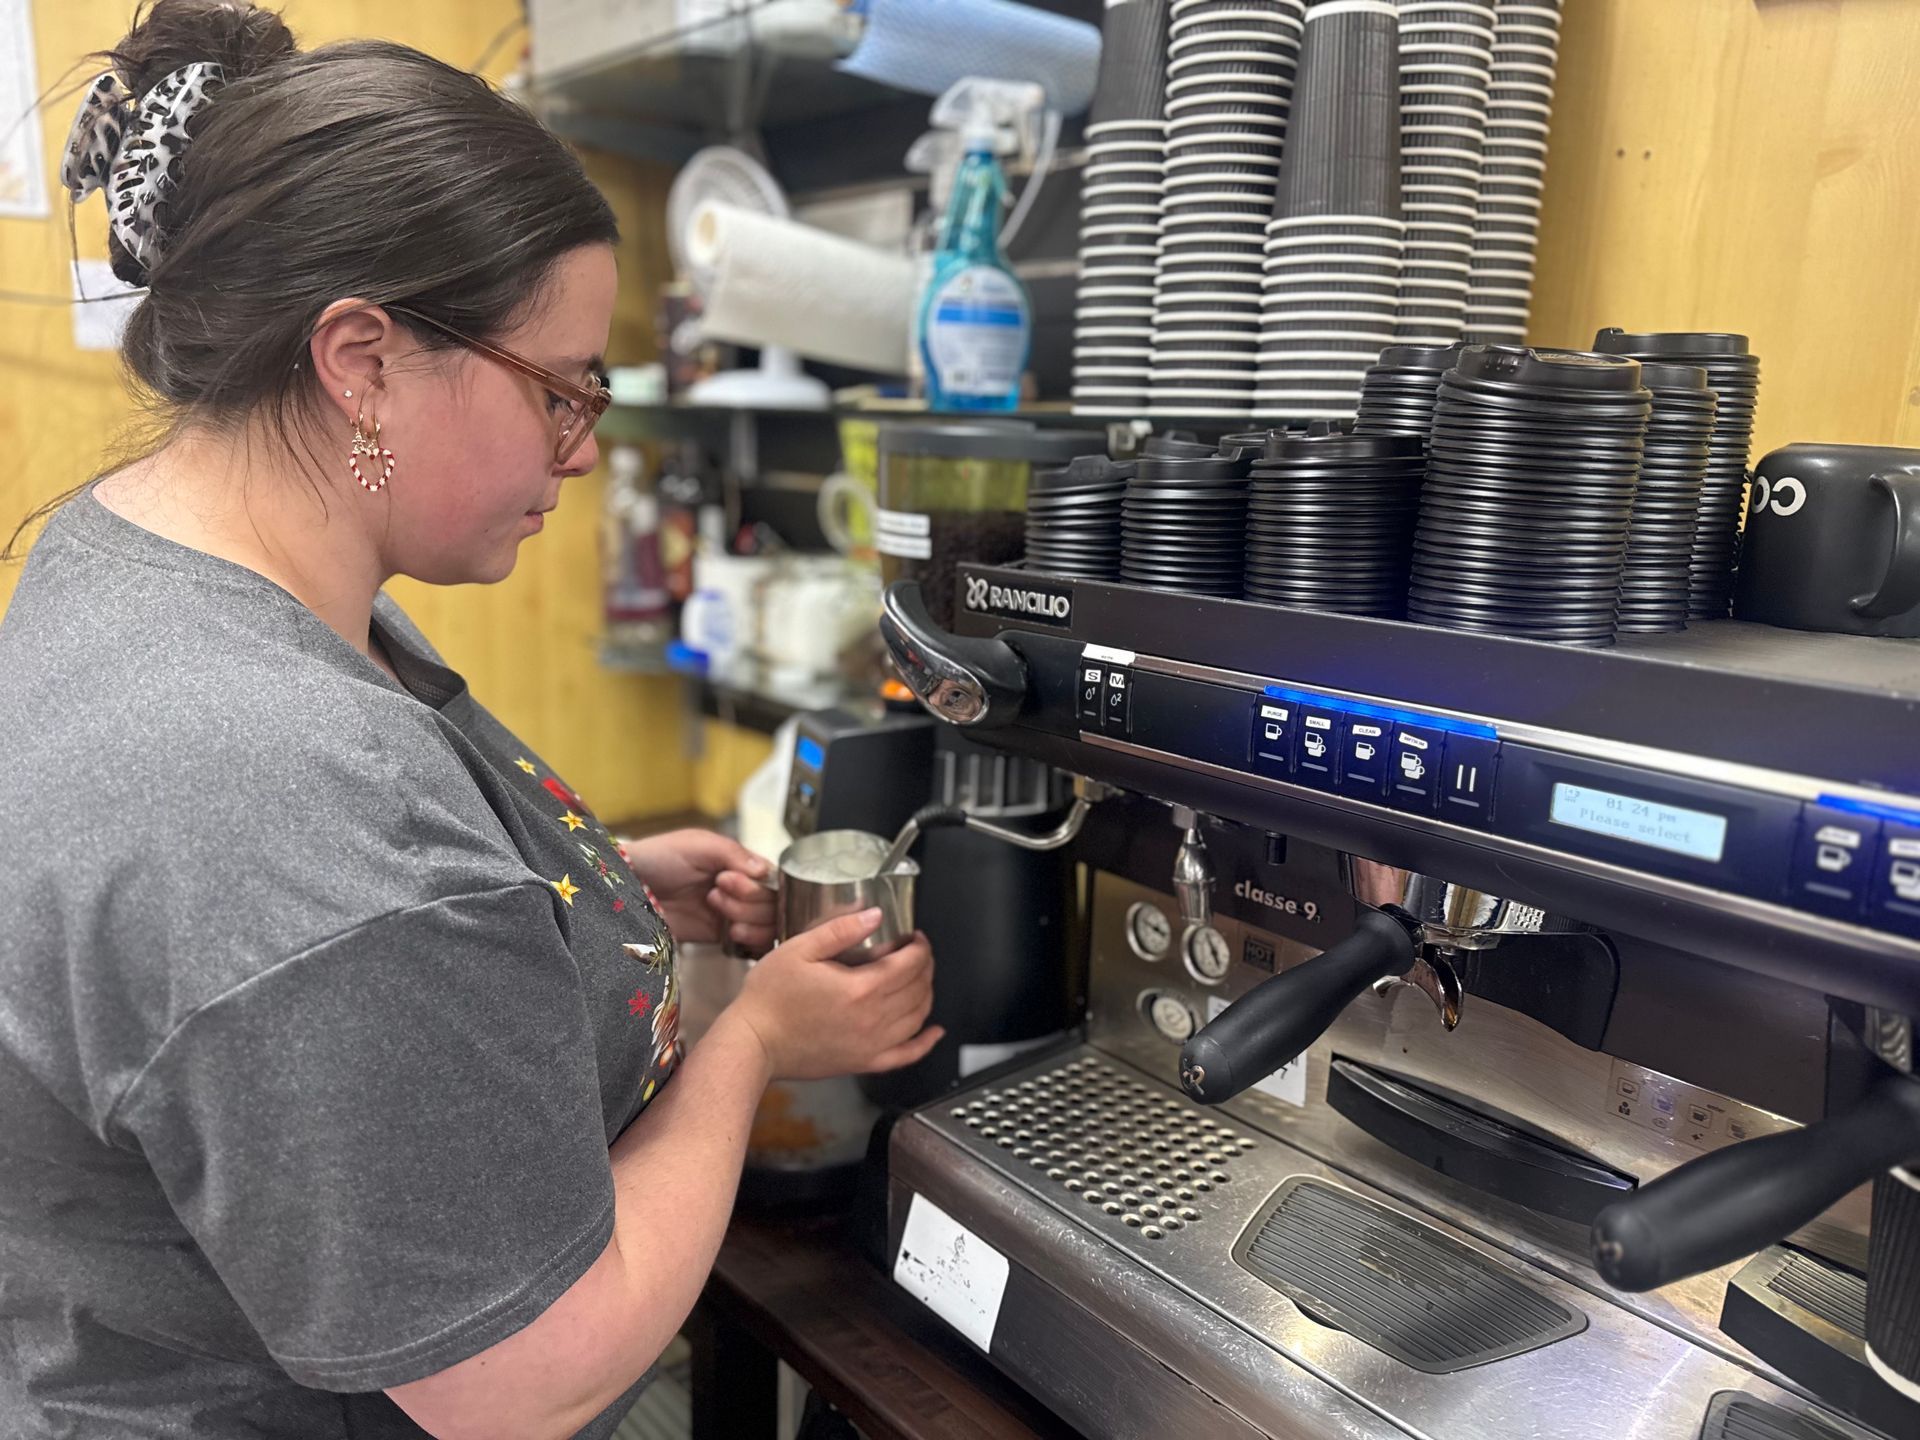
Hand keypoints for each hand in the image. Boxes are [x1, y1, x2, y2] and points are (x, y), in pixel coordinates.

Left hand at [617, 829, 774, 950]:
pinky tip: (733, 935)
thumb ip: (734, 854)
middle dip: (749, 902)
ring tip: (720, 914)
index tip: (727, 881)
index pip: (772, 880)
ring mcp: (731, 915)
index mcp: (738, 865)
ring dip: (750, 921)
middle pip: (773, 905)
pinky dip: (752, 942)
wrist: (629, 888)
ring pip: (767, 926)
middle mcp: (740, 890)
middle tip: (715, 896)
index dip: (757, 886)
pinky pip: (752, 946)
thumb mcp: (698, 844)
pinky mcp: (720, 938)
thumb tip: (765, 871)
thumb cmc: (659, 857)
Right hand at [726, 910, 942, 1080]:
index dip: (920, 947)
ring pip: (918, 1017)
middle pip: (918, 989)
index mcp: (860, 989)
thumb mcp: (799, 949)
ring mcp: (871, 1045)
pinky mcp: (863, 1063)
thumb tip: (875, 914)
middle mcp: (873, 1019)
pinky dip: (926, 1043)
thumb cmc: (768, 997)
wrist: (753, 1042)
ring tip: (919, 979)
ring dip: (926, 994)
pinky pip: (906, 1055)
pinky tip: (934, 1031)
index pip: (910, 964)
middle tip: (916, 954)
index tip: (915, 938)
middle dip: (925, 967)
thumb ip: (841, 930)